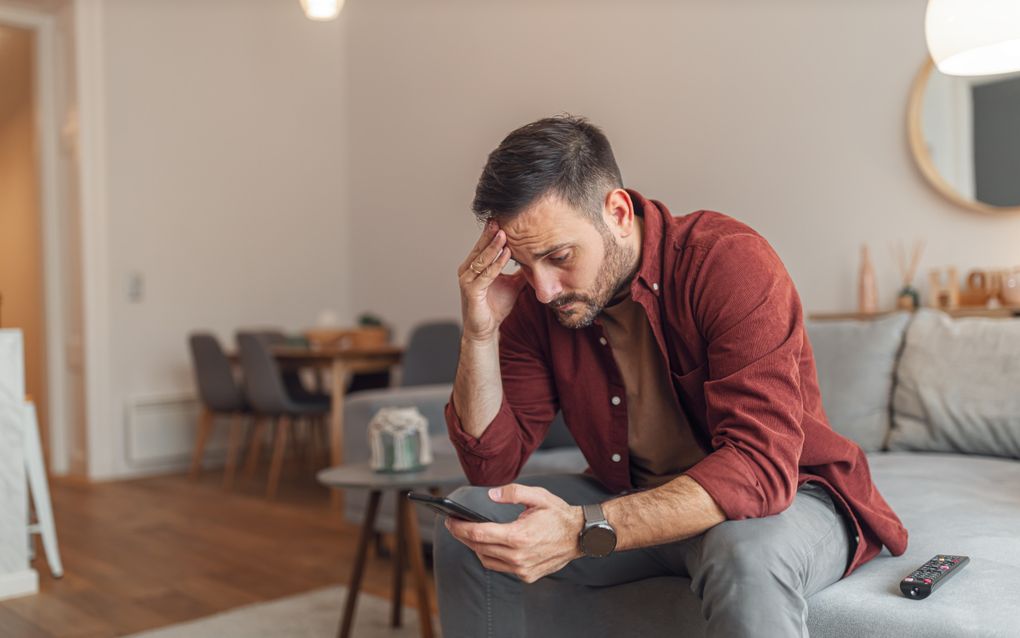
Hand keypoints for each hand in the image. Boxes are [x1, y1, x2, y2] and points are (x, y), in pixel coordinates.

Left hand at [445, 484, 583, 583]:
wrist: (582, 536)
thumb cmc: (559, 514)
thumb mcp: (538, 496)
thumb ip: (512, 492)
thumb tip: (491, 495)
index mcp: (518, 536)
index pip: (478, 534)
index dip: (459, 527)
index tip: (449, 520)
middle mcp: (518, 556)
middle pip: (478, 547)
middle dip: (462, 536)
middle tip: (454, 524)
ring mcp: (522, 569)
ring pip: (487, 560)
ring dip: (475, 548)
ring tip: (470, 534)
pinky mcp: (527, 575)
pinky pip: (500, 567)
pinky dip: (491, 556)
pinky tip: (490, 545)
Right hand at [458, 221, 526, 340]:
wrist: (486, 329)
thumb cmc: (495, 306)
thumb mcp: (512, 284)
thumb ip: (520, 271)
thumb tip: (535, 259)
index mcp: (474, 266)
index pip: (483, 245)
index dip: (492, 233)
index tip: (503, 218)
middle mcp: (467, 270)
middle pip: (480, 248)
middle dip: (491, 234)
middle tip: (500, 218)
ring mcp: (467, 281)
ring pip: (482, 259)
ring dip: (494, 246)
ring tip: (505, 234)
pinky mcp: (471, 291)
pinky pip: (485, 275)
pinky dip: (496, 264)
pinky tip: (506, 255)